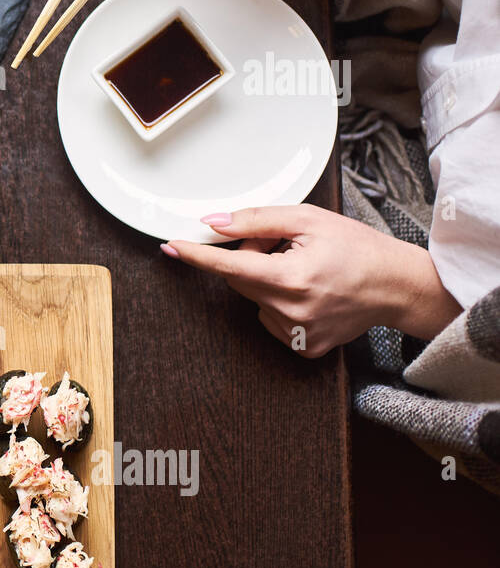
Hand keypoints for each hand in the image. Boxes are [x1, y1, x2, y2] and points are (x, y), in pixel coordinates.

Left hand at [161, 204, 460, 356]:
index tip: (171, 247)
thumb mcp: (309, 220)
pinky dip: (279, 303)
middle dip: (250, 260)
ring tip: (305, 272)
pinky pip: (270, 319)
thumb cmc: (358, 248)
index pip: (229, 268)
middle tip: (284, 248)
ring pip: (254, 299)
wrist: (397, 286)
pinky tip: (309, 294)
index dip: (197, 256)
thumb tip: (213, 224)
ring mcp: (296, 335)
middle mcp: (291, 312)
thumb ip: (256, 221)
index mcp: (291, 278)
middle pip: (240, 280)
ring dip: (266, 281)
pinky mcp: (303, 348)